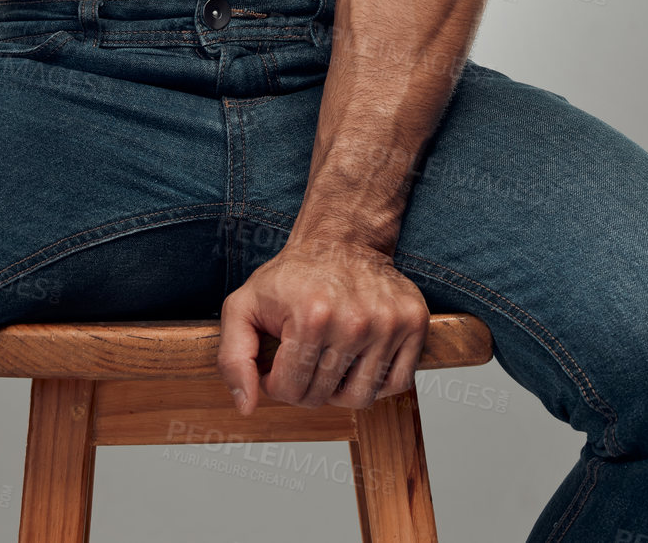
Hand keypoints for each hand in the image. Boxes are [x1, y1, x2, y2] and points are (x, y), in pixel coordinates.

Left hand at [216, 236, 429, 414]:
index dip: (276, 382)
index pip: (290, 391)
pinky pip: (396, 384)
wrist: (341, 240)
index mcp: (312, 316)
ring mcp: (390, 323)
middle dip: (306, 385)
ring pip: (361, 399)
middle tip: (304, 355)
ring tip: (330, 358)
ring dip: (340, 387)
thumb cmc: (291, 278)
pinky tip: (359, 357)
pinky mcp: (415, 322)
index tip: (278, 358)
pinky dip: (375, 380)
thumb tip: (247, 407)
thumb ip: (233, 358)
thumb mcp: (244, 306)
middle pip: (324, 398)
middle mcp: (356, 321)